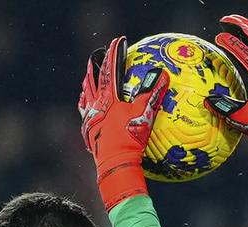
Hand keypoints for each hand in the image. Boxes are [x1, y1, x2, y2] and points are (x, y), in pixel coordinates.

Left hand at [78, 36, 169, 209]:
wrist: (115, 163)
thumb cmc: (131, 138)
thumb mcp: (145, 114)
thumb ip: (152, 93)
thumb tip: (162, 74)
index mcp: (108, 98)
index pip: (111, 69)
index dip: (115, 54)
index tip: (118, 41)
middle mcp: (95, 106)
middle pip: (93, 80)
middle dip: (95, 66)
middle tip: (95, 56)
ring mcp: (90, 120)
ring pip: (86, 97)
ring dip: (87, 86)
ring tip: (87, 80)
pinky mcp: (89, 133)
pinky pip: (85, 115)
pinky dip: (86, 107)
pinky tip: (88, 110)